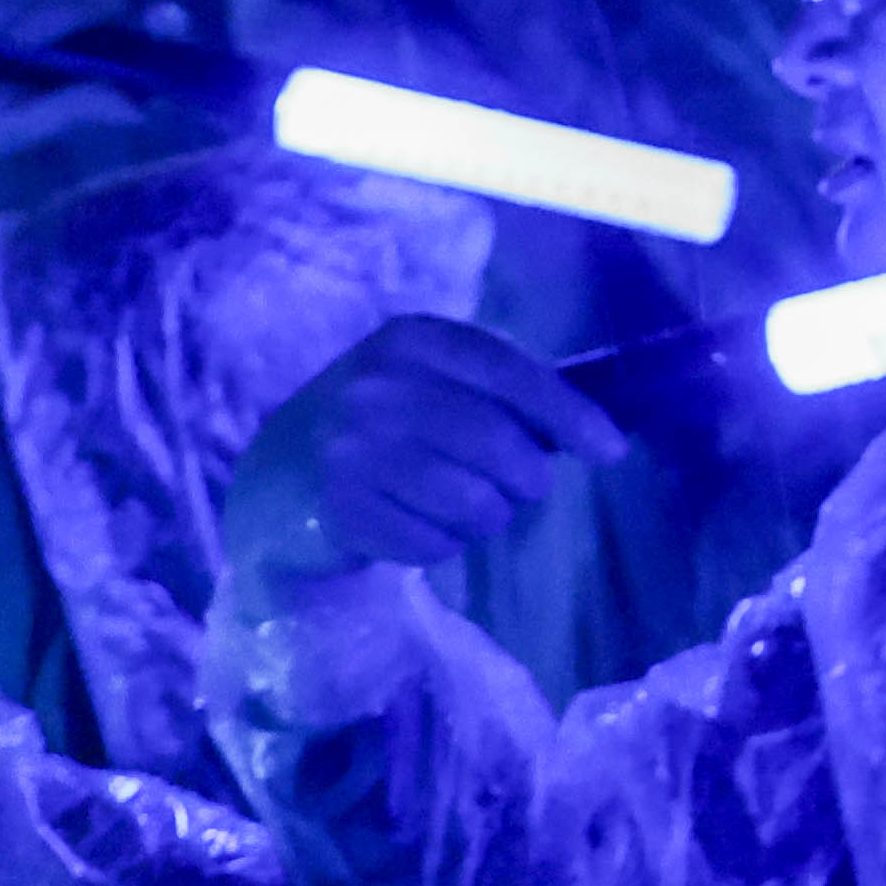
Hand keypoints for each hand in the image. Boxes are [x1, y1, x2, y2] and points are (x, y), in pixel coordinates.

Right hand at [217, 315, 619, 589]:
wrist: (274, 475)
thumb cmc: (380, 426)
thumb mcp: (434, 385)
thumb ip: (504, 396)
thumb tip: (597, 433)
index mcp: (414, 340)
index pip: (513, 374)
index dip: (570, 416)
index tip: (611, 451)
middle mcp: (379, 386)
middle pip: (501, 446)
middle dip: (526, 481)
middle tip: (516, 489)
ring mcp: (352, 448)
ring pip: (475, 503)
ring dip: (484, 518)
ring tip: (458, 507)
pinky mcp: (339, 509)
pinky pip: (435, 544)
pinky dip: (441, 545)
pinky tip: (414, 525)